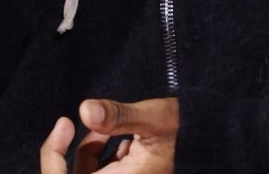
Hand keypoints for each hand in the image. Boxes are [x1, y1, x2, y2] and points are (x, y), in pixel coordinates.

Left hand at [39, 98, 178, 173]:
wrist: (216, 145)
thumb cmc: (188, 132)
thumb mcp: (154, 119)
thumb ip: (118, 116)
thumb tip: (85, 109)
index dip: (52, 157)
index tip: (63, 123)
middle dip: (69, 152)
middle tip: (73, 123)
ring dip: (88, 154)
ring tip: (107, 130)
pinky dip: (101, 159)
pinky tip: (116, 141)